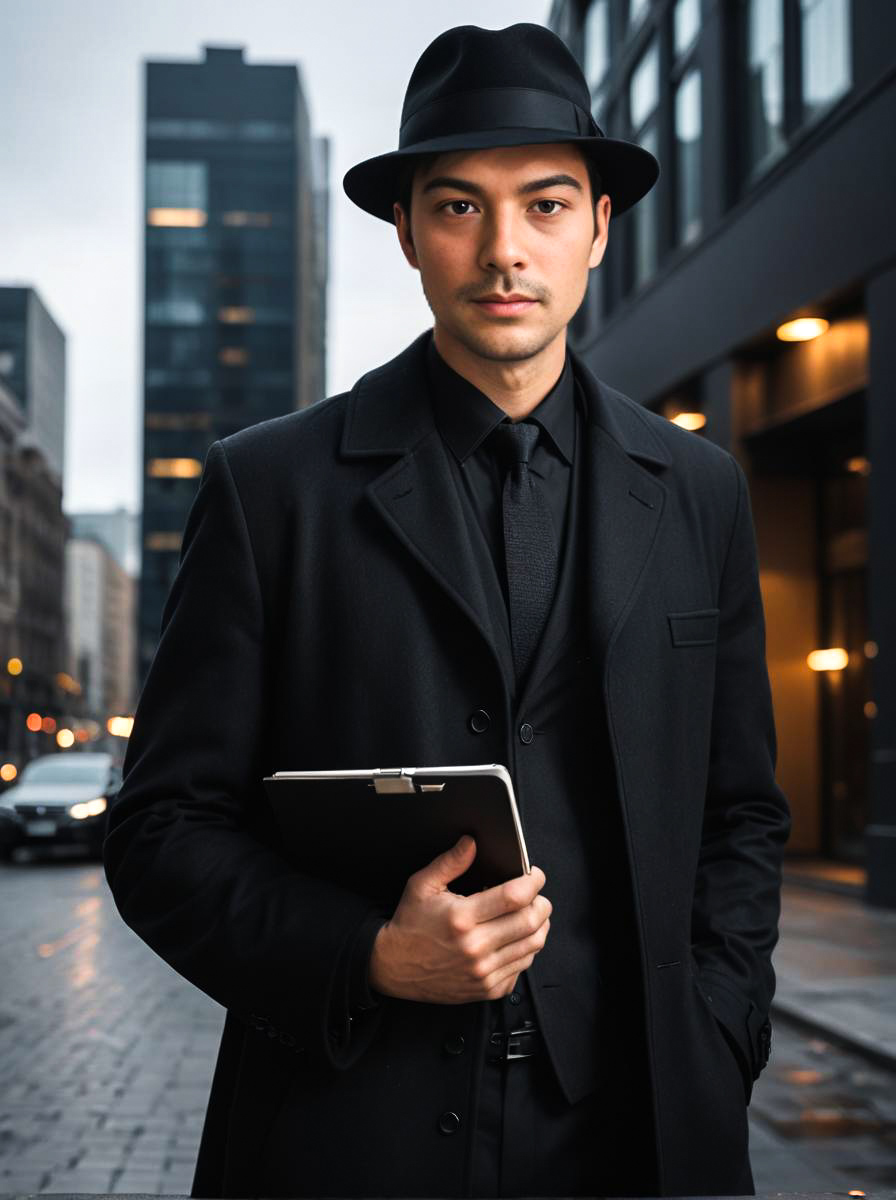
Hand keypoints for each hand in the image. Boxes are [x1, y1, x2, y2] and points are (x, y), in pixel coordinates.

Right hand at [368, 835, 550, 1003]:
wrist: (394, 967)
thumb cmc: (410, 925)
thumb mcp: (422, 886)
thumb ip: (450, 862)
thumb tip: (471, 843)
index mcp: (461, 918)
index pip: (515, 897)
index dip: (533, 881)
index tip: (534, 875)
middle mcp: (475, 947)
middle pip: (531, 921)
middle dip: (541, 903)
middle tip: (536, 895)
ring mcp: (483, 972)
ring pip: (533, 946)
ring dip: (539, 926)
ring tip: (531, 914)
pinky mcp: (487, 988)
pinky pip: (523, 968)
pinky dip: (526, 950)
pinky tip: (516, 939)